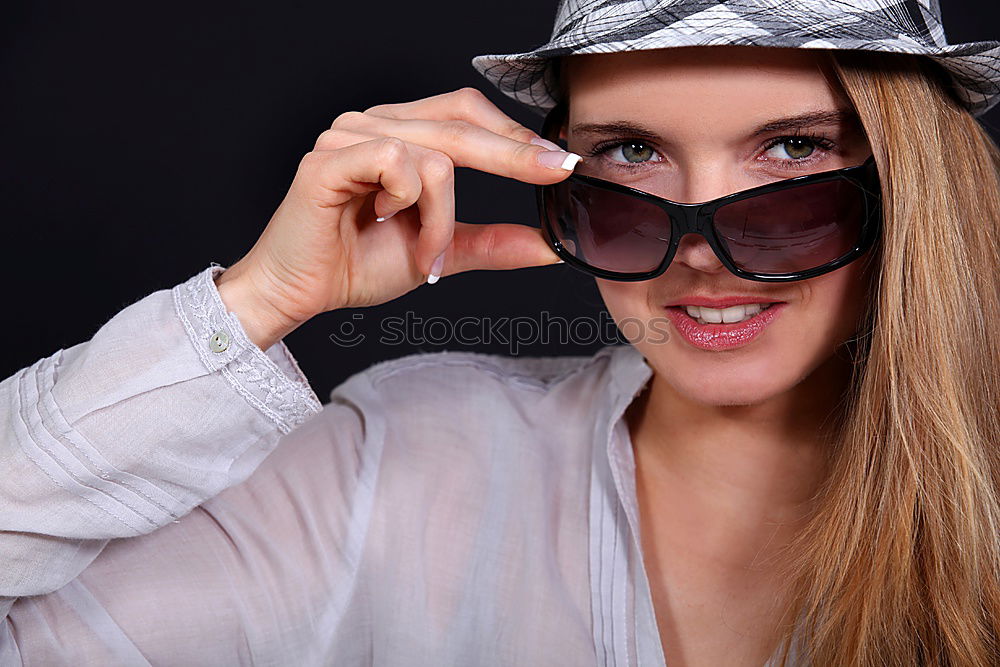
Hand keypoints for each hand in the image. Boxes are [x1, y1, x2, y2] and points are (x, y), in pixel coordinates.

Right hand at [215, 87, 580, 348]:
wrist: (300, 293)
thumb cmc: (357, 265)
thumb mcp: (440, 251)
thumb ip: (490, 243)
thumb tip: (549, 247)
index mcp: (399, 134)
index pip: (467, 112)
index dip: (514, 133)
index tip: (559, 162)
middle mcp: (374, 124)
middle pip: (461, 121)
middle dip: (514, 154)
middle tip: (554, 174)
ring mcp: (348, 136)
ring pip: (435, 155)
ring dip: (444, 216)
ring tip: (427, 255)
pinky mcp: (329, 160)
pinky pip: (398, 166)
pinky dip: (412, 206)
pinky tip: (389, 225)